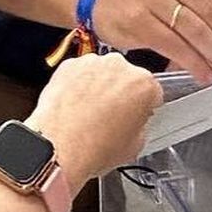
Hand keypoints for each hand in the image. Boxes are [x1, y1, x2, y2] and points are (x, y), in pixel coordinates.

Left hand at [27, 53, 162, 183]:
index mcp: (144, 84)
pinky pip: (79, 73)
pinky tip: (74, 107)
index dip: (144, 106)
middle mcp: (119, 67)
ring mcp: (92, 63)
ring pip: (101, 73)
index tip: (137, 114)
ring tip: (89, 114)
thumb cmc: (94, 148)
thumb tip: (134, 122)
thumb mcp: (135, 146)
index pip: (152, 91)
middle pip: (126, 77)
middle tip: (111, 117)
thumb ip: (141, 124)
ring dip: (98, 87)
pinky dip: (77, 85)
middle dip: (121, 93)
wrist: (58, 147)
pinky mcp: (69, 65)